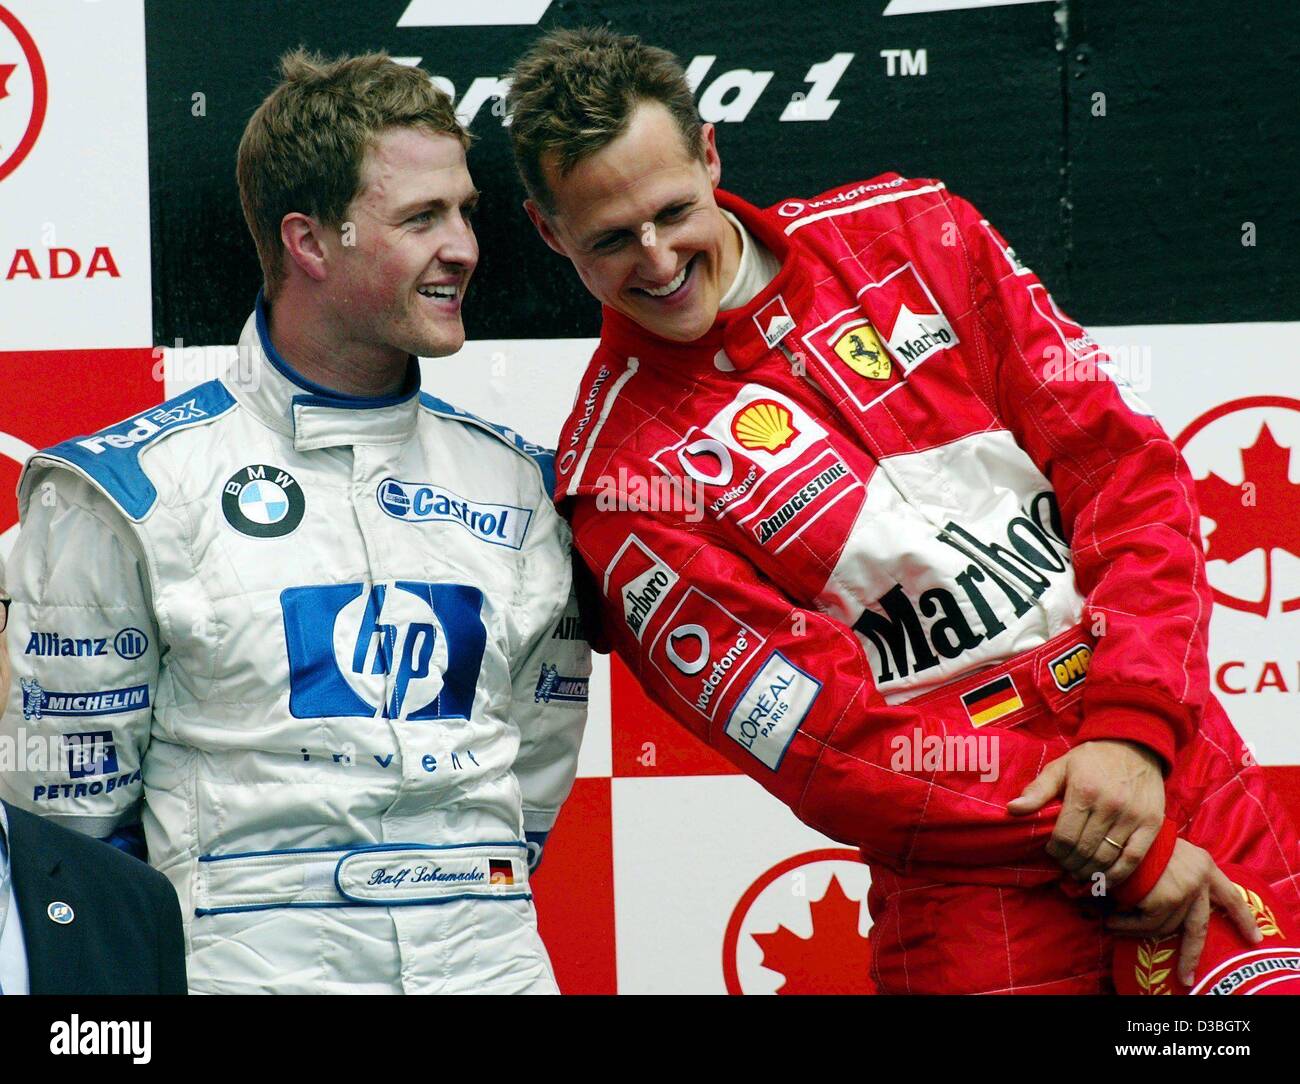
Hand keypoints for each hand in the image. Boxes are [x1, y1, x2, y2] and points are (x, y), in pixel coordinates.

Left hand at [1007, 739, 1164, 884]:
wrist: (1134, 746)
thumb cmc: (1091, 759)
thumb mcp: (1060, 767)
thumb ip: (1037, 790)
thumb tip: (1012, 809)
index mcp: (1084, 791)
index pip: (1064, 837)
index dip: (1055, 852)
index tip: (1052, 853)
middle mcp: (1110, 805)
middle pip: (1084, 850)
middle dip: (1070, 864)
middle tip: (1064, 866)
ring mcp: (1133, 816)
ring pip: (1106, 858)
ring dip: (1089, 872)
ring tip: (1079, 873)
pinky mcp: (1152, 824)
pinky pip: (1133, 859)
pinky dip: (1116, 875)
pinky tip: (1103, 880)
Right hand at [1105, 839, 1262, 986]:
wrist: (1121, 825)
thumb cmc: (1138, 838)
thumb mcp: (1170, 851)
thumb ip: (1180, 874)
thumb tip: (1168, 908)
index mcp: (1205, 865)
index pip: (1231, 896)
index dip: (1242, 918)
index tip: (1254, 938)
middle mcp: (1200, 880)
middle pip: (1198, 928)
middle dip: (1191, 956)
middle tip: (1186, 976)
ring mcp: (1185, 892)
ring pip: (1164, 927)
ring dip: (1136, 930)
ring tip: (1114, 926)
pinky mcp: (1166, 900)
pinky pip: (1145, 925)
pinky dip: (1126, 926)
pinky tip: (1110, 923)